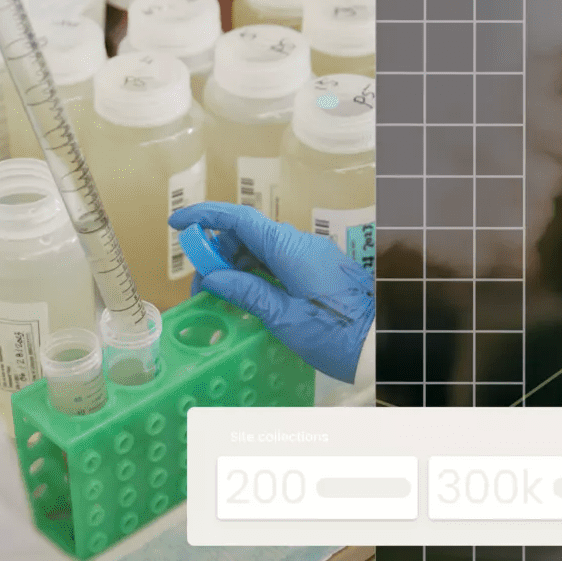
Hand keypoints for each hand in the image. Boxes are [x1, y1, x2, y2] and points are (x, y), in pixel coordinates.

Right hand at [167, 202, 373, 382]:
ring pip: (262, 251)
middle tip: (200, 288)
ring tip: (218, 300)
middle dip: (217, 255)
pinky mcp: (318, 272)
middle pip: (248, 236)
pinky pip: (278, 265)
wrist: (384, 344)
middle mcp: (301, 245)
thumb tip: (213, 278)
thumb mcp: (285, 319)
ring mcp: (311, 257)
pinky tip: (244, 300)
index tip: (177, 223)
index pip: (240, 219)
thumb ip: (247, 294)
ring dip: (235, 269)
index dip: (206, 217)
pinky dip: (255, 277)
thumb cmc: (337, 334)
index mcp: (290, 249)